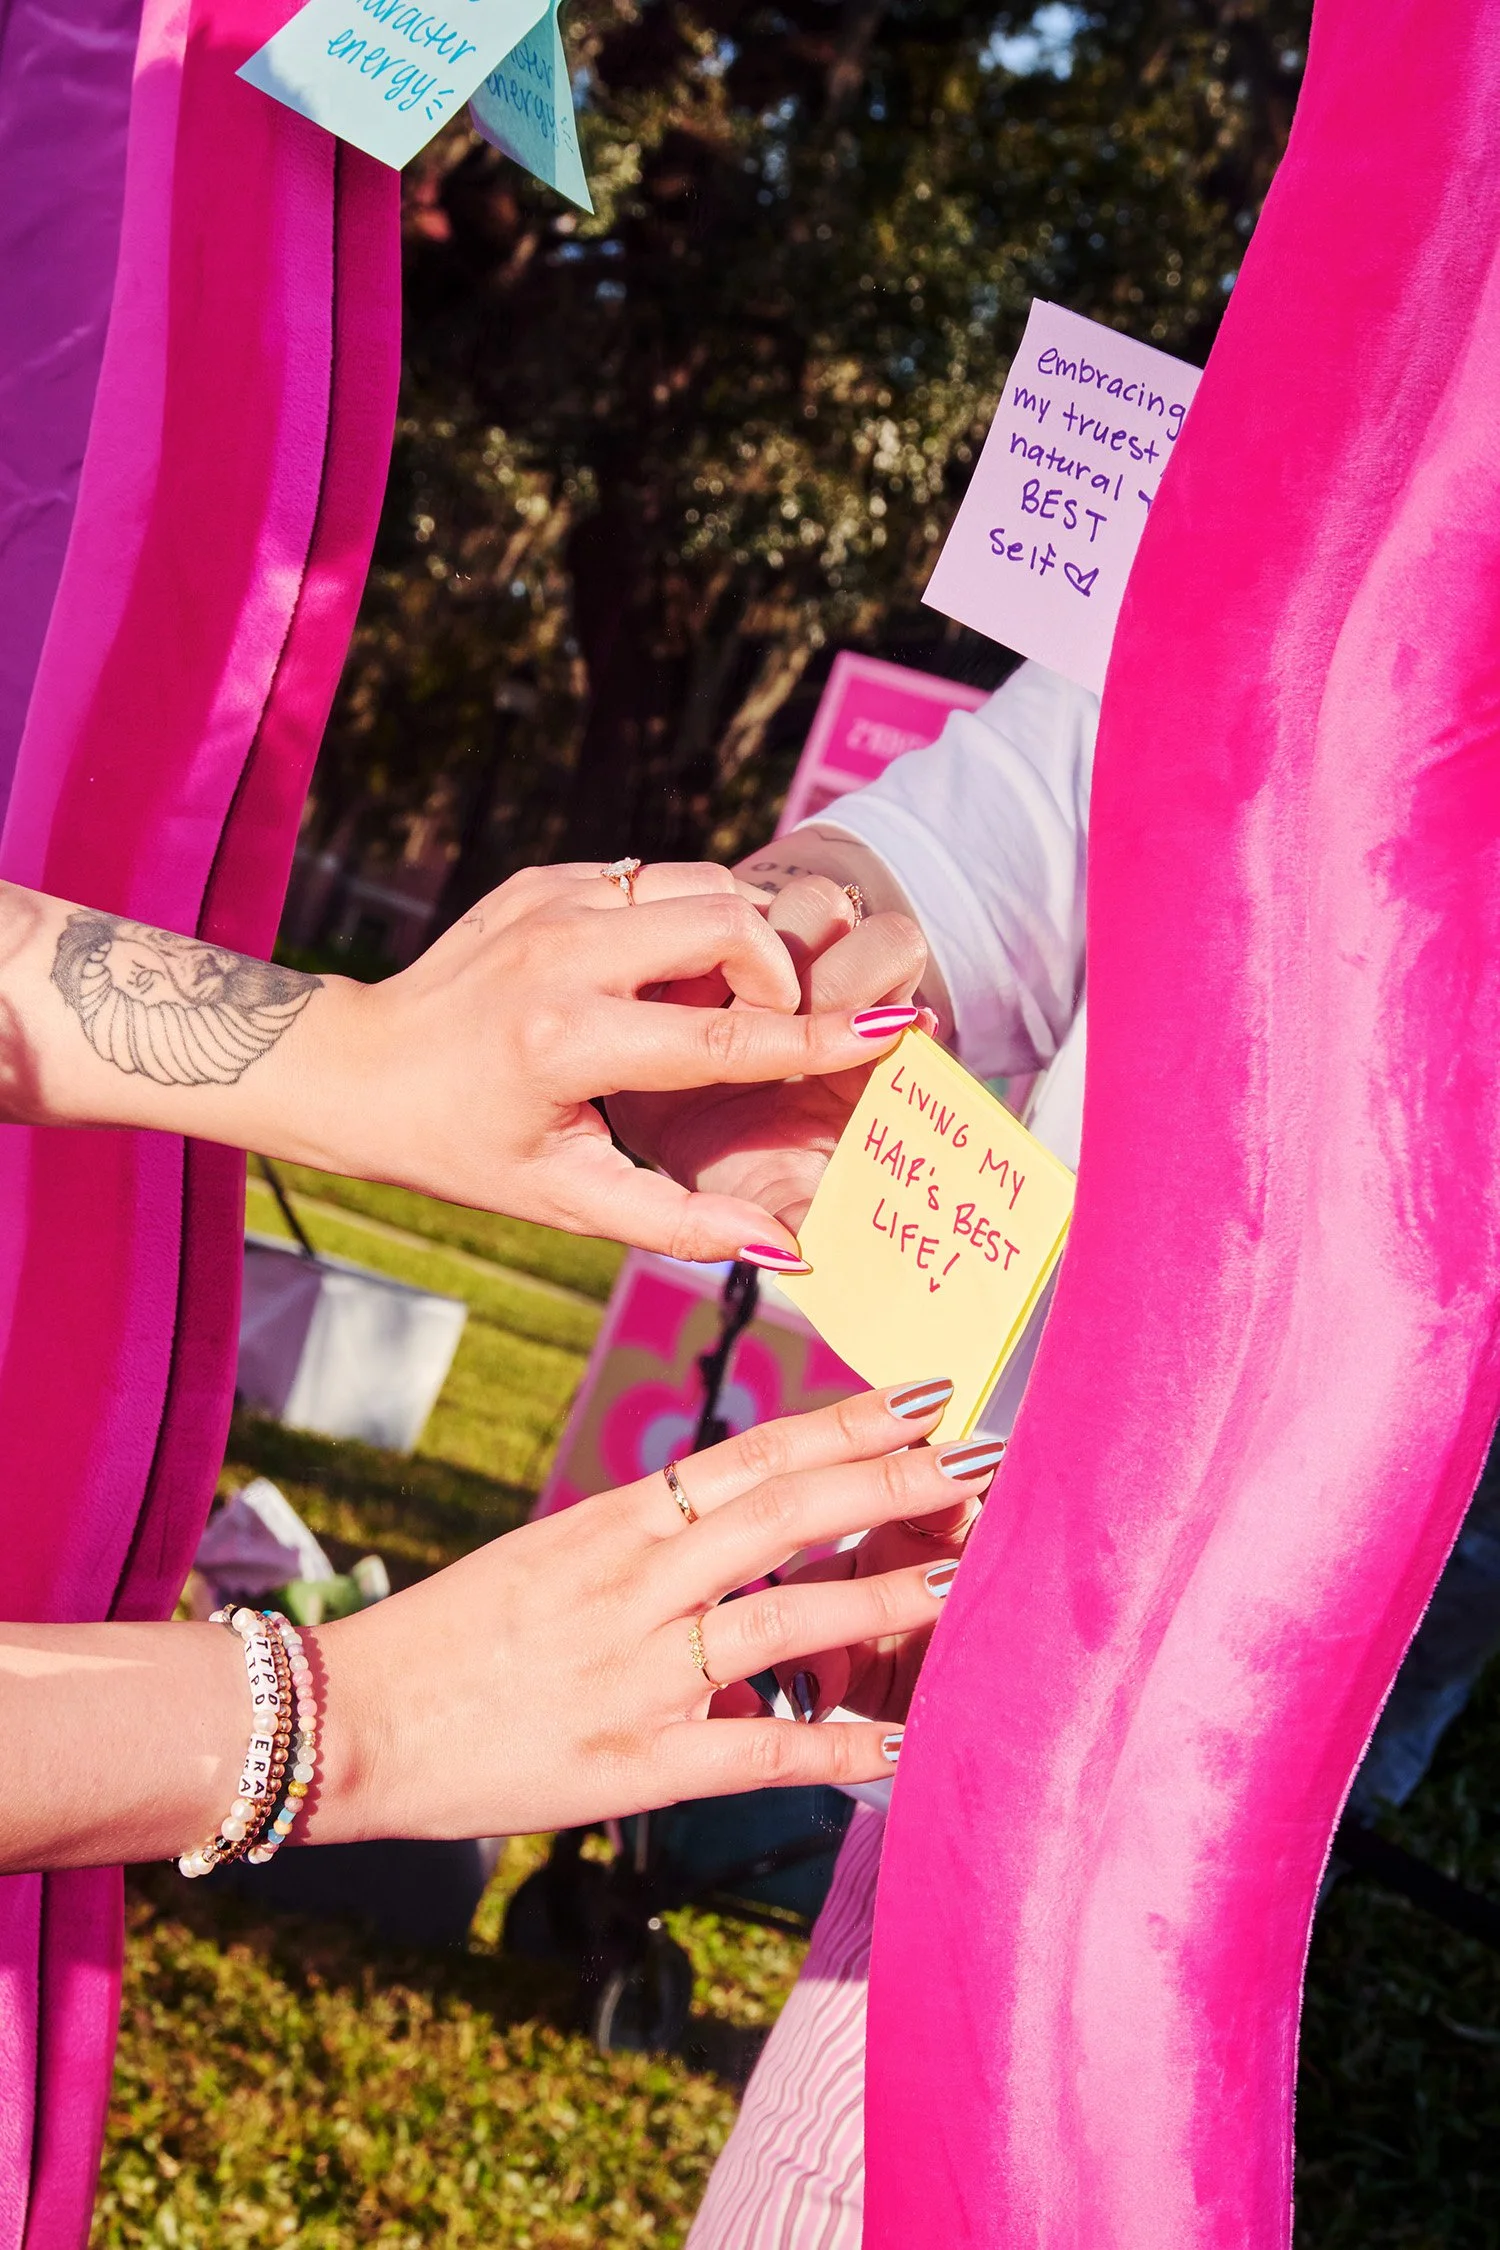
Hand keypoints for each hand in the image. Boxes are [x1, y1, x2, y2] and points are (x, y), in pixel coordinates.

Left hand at [5, 862, 914, 1260]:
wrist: (353, 1067)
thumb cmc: (459, 1148)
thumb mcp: (566, 1200)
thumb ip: (681, 1222)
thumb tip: (787, 1249)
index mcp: (569, 1043)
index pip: (728, 1035)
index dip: (821, 1037)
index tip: (896, 1026)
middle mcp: (563, 955)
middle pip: (730, 921)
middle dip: (779, 968)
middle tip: (777, 1020)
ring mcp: (550, 902)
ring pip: (702, 882)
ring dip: (739, 935)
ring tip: (723, 1000)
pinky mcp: (543, 877)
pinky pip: (655, 877)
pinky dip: (687, 917)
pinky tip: (666, 973)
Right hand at [315, 1385, 1000, 1838]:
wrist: (354, 1719)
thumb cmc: (453, 1633)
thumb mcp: (551, 1552)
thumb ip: (646, 1536)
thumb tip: (737, 1519)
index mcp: (616, 1521)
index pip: (752, 1454)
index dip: (845, 1423)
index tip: (921, 1394)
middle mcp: (637, 1581)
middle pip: (787, 1514)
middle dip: (892, 1483)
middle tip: (980, 1459)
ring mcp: (638, 1670)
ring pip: (786, 1616)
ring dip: (884, 1596)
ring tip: (963, 1576)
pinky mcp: (633, 1762)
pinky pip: (753, 1750)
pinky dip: (831, 1747)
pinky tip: (895, 1745)